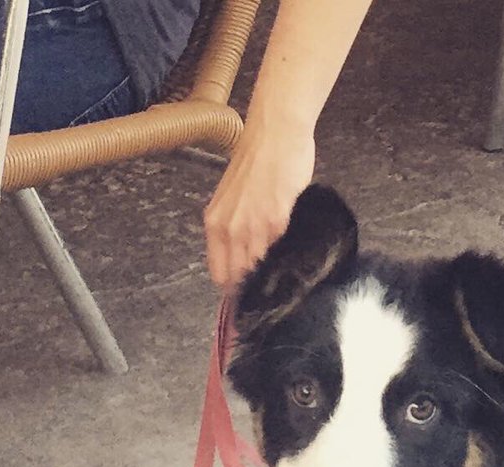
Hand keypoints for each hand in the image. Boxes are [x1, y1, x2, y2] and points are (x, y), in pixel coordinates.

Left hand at [204, 119, 315, 290]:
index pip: (219, 273)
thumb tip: (246, 257)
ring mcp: (252, 226)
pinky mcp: (275, 220)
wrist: (275, 133)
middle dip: (250, 288)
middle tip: (263, 292)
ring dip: (267, 276)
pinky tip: (288, 254)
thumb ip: (236, 229)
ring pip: (257, 268)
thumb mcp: (234, 200)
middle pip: (237, 277)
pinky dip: (282, 256)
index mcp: (215, 223)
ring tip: (278, 278)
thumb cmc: (258, 161)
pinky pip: (277, 250)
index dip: (231, 290)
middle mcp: (229, 228)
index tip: (244, 297)